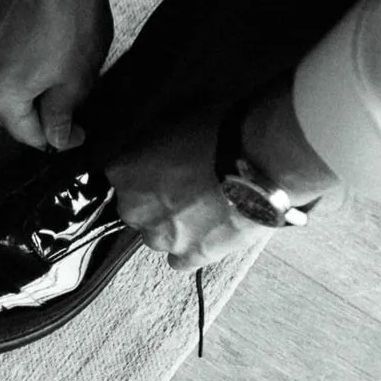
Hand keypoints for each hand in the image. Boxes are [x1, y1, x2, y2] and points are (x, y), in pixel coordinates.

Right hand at [0, 0, 112, 150]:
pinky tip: (44, 57)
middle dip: (36, 119)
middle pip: (8, 112)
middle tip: (68, 116)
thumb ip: (60, 117)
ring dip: (27, 92)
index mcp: (1, 95)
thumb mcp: (74, 82)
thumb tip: (56, 139)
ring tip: (58, 84)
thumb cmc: (71, 24)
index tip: (77, 134)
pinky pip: (2, 59)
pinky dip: (20, 67)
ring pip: (4, 84)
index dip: (55, 140)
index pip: (26, 134)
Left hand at [108, 77, 340, 269]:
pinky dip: (192, 248)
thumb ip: (152, 141)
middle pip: (136, 208)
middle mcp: (135, 208)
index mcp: (124, 172)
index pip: (122, 175)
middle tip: (186, 187)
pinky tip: (210, 232)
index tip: (163, 168)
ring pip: (158, 235)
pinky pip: (181, 260)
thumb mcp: (174, 120)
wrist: (259, 161)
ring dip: (174, 225)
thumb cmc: (218, 131)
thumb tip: (153, 146)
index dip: (145, 171)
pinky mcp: (193, 256)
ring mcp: (163, 236)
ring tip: (205, 208)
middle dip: (155, 201)